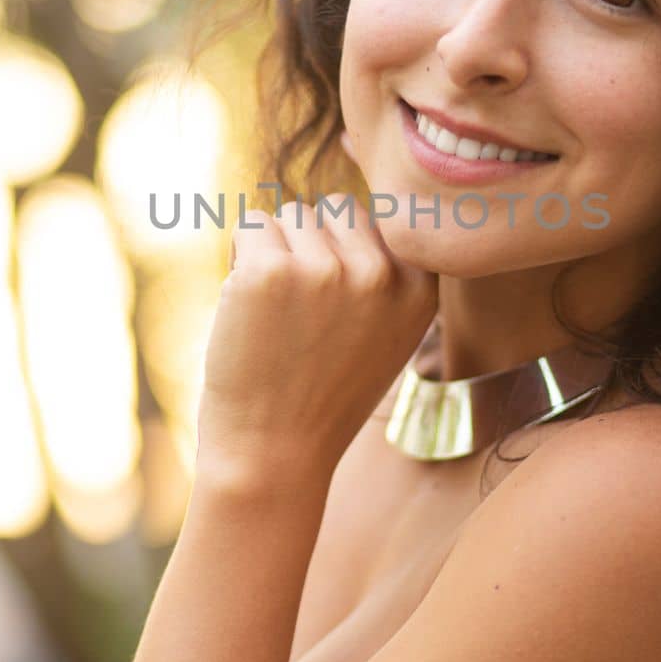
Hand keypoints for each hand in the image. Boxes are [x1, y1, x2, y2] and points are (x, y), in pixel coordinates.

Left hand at [196, 192, 438, 490]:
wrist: (274, 454)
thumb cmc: (322, 394)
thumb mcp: (386, 333)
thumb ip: (386, 273)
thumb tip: (353, 207)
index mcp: (421, 287)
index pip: (381, 219)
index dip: (346, 254)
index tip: (335, 310)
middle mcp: (381, 273)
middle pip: (334, 208)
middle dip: (311, 244)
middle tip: (299, 310)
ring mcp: (326, 269)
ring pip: (290, 215)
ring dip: (273, 251)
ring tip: (275, 315)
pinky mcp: (270, 270)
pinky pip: (250, 225)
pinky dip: (239, 258)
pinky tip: (247, 309)